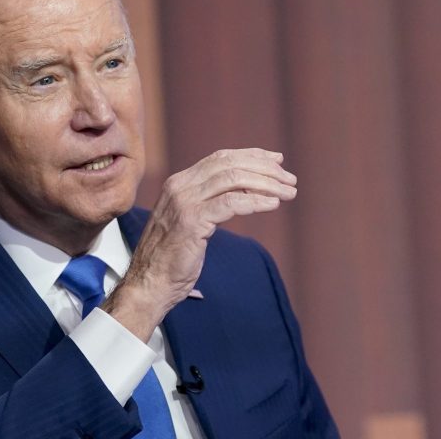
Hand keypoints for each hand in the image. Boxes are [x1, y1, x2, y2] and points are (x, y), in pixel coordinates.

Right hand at [102, 148, 296, 340]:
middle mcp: (180, 186)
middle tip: (290, 180)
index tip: (277, 160)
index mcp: (181, 182)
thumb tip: (247, 188)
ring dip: (267, 184)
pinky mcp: (191, 221)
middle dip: (266, 169)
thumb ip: (211, 200)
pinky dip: (256, 201)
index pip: (222, 157)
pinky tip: (273, 204)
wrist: (149, 284)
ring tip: (289, 193)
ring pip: (234, 179)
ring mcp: (184, 202)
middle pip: (231, 164)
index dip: (253, 156)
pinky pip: (231, 203)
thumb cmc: (174, 256)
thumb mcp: (193, 219)